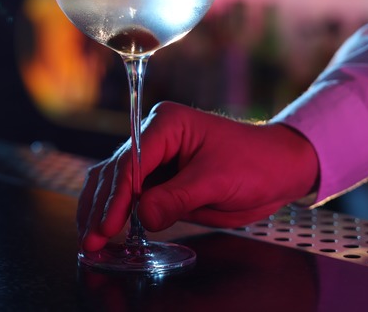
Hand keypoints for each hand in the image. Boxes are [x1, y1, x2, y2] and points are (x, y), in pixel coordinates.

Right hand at [77, 101, 318, 251]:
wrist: (278, 169)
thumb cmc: (256, 163)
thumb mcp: (218, 180)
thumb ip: (178, 197)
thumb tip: (143, 217)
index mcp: (166, 124)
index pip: (132, 162)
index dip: (118, 197)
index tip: (107, 225)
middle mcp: (152, 138)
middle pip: (114, 172)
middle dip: (101, 207)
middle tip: (91, 240)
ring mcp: (152, 160)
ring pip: (112, 184)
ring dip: (98, 211)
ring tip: (89, 241)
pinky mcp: (157, 181)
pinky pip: (129, 198)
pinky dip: (114, 214)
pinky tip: (103, 232)